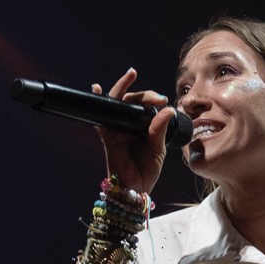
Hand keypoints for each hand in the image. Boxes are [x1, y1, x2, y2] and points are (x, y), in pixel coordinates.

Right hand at [92, 68, 175, 193]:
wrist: (136, 188)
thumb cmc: (147, 169)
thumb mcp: (158, 148)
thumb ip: (160, 129)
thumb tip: (168, 109)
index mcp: (142, 125)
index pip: (145, 105)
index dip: (153, 98)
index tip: (164, 100)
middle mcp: (128, 124)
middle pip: (131, 100)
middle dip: (143, 94)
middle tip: (157, 97)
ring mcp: (117, 128)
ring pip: (117, 102)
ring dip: (122, 88)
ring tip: (131, 75)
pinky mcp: (108, 136)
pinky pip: (100, 118)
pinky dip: (97, 102)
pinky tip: (96, 89)